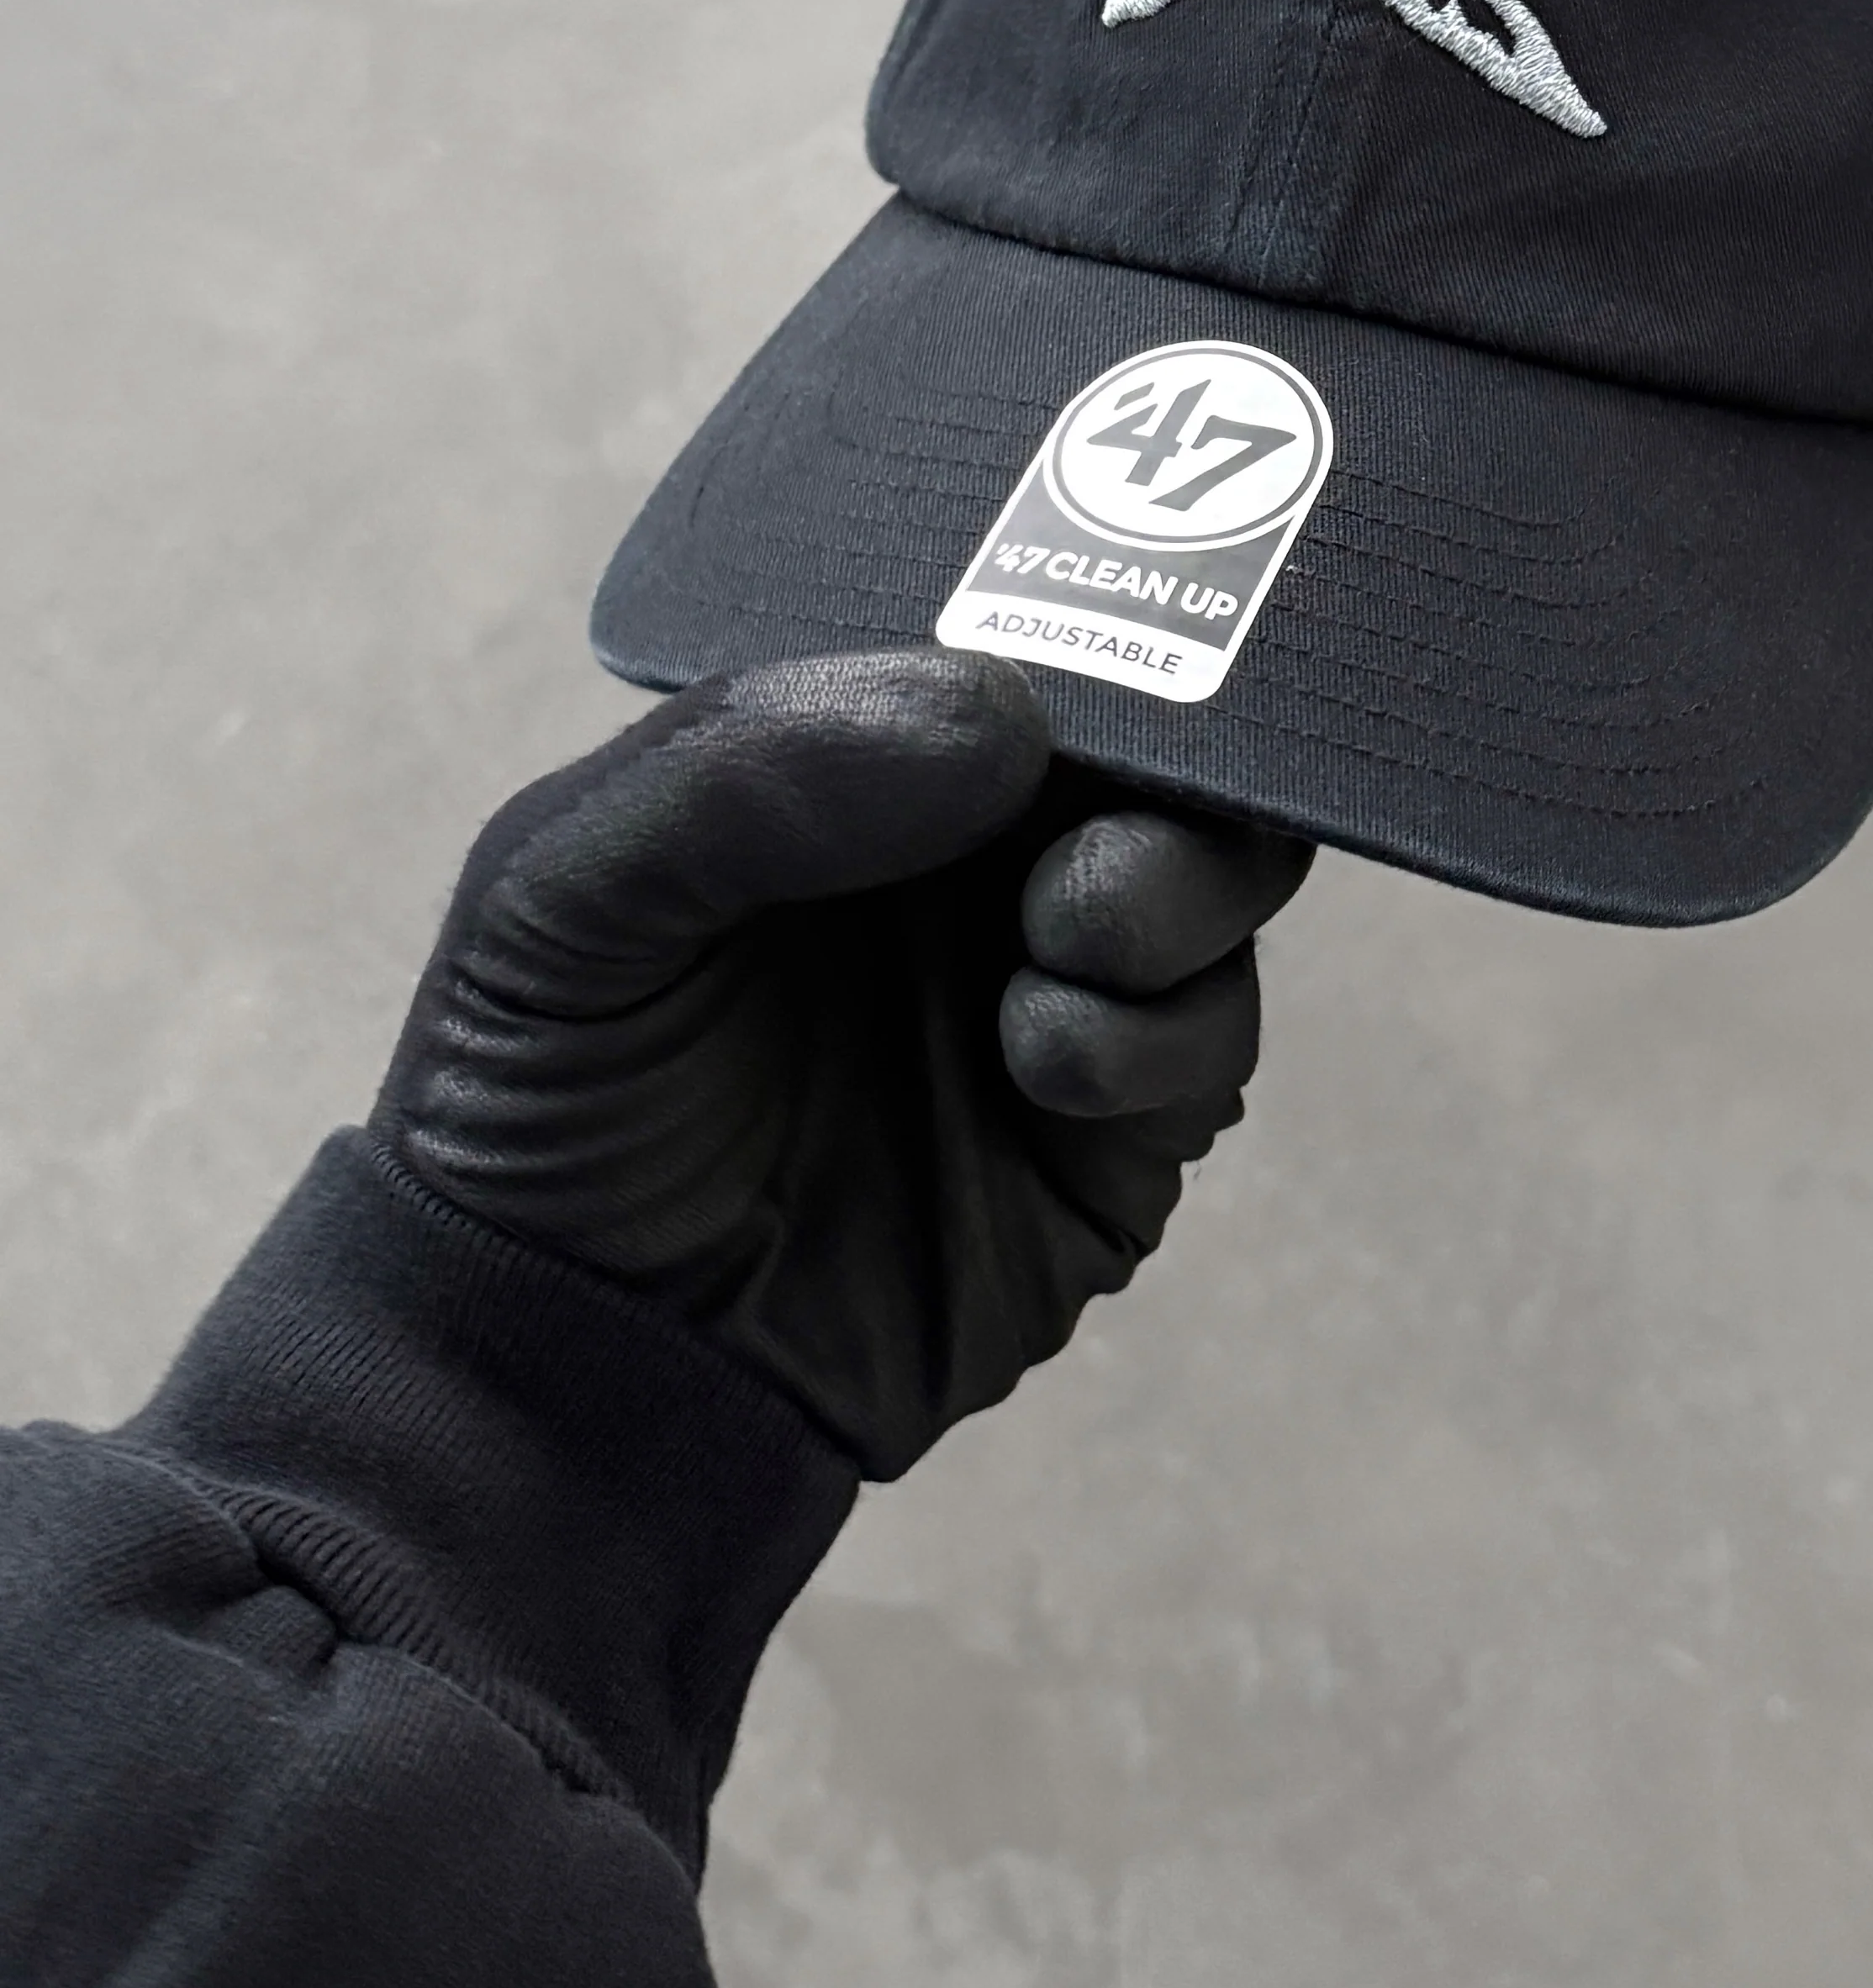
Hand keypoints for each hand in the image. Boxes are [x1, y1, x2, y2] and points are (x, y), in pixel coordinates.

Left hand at [369, 651, 1308, 1476]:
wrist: (559, 1370)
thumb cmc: (539, 1104)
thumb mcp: (564, 893)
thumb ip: (744, 767)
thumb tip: (1000, 714)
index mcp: (864, 758)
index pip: (1018, 638)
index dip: (1079, 617)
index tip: (1092, 634)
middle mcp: (979, 859)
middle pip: (1164, 747)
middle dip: (1175, 761)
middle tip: (1086, 821)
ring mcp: (1057, 994)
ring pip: (1217, 882)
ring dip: (1174, 888)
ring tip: (1068, 933)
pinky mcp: (1110, 1146)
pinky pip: (1208, 1049)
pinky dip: (1155, 1036)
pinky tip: (1041, 1058)